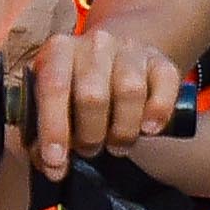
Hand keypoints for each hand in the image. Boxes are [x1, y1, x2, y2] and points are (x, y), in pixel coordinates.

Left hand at [22, 25, 184, 178]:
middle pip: (93, 95)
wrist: (116, 58)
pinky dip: (158, 113)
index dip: (54, 128)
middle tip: (90, 150)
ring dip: (122, 130)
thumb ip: (45, 134)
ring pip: (130, 92)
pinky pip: (165, 85)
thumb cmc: (77, 90)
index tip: (56, 161)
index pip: (53, 87)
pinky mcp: (161, 62)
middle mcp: (95, 43)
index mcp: (59, 50)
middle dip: (89, 135)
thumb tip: (52, 166)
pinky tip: (148, 130)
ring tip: (116, 145)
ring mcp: (131, 50)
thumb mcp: (53, 104)